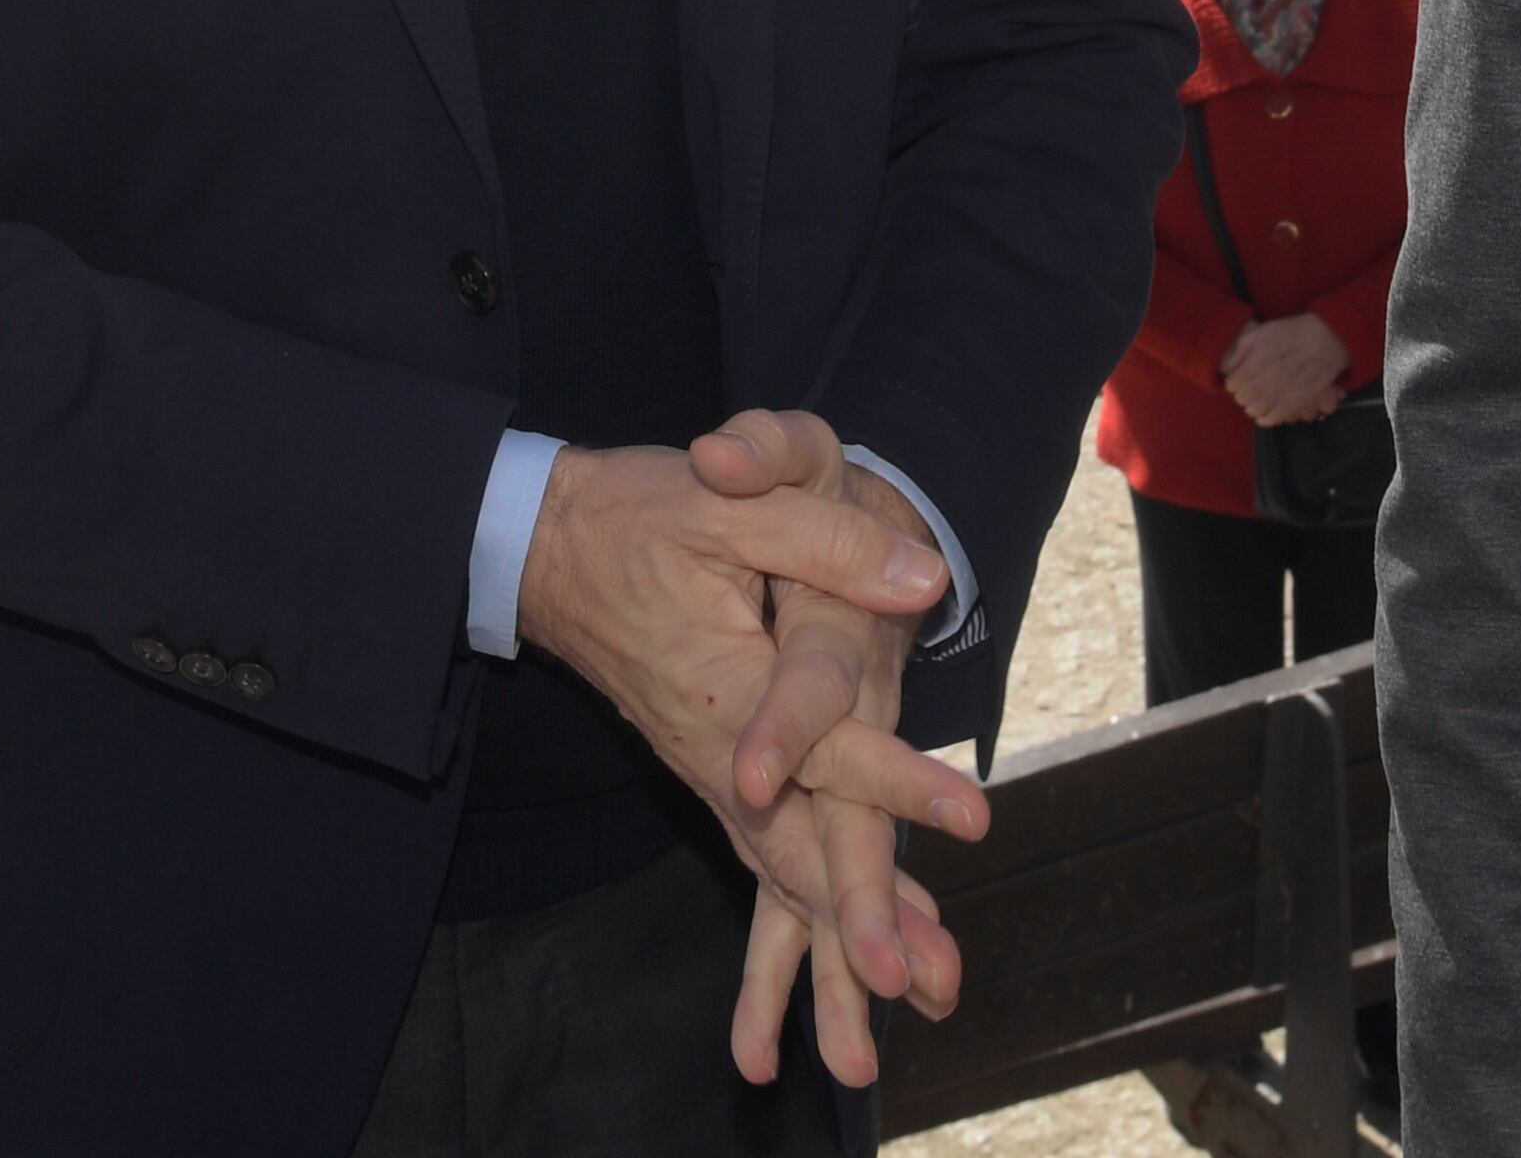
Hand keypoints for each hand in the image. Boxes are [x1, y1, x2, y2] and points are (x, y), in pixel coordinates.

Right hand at [512, 423, 984, 1086]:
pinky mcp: (713, 775)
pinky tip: (843, 977)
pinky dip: (803, 921)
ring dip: (832, 949)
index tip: (973, 816)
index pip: (828, 742)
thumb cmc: (639, 515)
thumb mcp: (728, 502)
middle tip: (920, 986)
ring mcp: (711, 771)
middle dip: (860, 920)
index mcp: (728, 684)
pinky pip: (762, 861)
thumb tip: (928, 579)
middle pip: (795, 847)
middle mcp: (716, 749)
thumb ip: (826, 542)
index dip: (898, 779)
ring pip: (777, 872)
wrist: (547, 544)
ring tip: (897, 1018)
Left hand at [1221, 313, 1351, 428]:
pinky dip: (1264, 418)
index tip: (1237, 381)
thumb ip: (1241, 349)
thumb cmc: (1292, 334)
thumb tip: (1226, 368)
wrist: (1325, 342)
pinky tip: (1264, 414)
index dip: (1233, 383)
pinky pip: (1272, 418)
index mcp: (1257, 361)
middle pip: (1243, 398)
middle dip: (1242, 395)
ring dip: (1252, 406)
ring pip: (1255, 409)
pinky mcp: (1294, 404)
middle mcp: (1267, 379)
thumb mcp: (1262, 332)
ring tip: (1255, 401)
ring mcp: (1281, 393)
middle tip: (1247, 391)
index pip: (1233, 383)